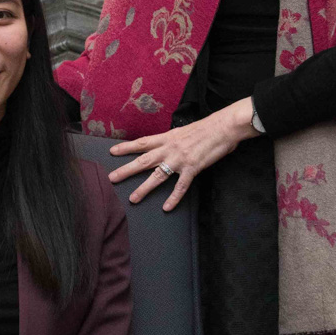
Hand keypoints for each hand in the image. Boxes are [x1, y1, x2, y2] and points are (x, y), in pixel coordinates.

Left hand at [107, 99, 258, 208]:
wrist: (223, 127)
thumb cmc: (206, 128)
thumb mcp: (183, 131)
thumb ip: (172, 140)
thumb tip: (165, 145)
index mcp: (167, 137)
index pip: (142, 143)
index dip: (126, 147)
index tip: (112, 152)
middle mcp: (169, 148)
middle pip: (143, 160)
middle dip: (126, 170)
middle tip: (112, 178)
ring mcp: (180, 159)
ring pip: (157, 175)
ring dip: (144, 188)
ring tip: (133, 199)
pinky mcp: (192, 168)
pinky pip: (180, 186)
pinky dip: (173, 198)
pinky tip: (166, 207)